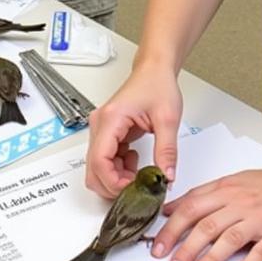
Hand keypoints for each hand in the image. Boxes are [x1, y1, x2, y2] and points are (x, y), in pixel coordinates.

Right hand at [85, 67, 182, 198]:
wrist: (154, 71)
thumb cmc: (157, 85)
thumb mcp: (168, 119)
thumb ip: (167, 151)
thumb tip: (166, 177)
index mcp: (111, 119)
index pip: (100, 161)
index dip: (114, 182)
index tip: (133, 189)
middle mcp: (100, 125)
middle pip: (94, 170)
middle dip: (114, 185)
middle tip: (137, 188)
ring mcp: (101, 130)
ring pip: (98, 168)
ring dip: (117, 178)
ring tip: (140, 174)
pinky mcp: (107, 134)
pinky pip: (106, 161)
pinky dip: (119, 170)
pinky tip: (135, 163)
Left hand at [151, 159, 261, 260]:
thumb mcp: (235, 182)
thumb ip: (206, 196)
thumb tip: (176, 208)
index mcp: (225, 189)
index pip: (190, 207)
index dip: (171, 227)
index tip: (156, 244)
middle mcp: (239, 202)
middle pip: (204, 224)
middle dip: (182, 246)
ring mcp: (259, 219)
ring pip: (227, 239)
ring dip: (207, 259)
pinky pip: (259, 252)